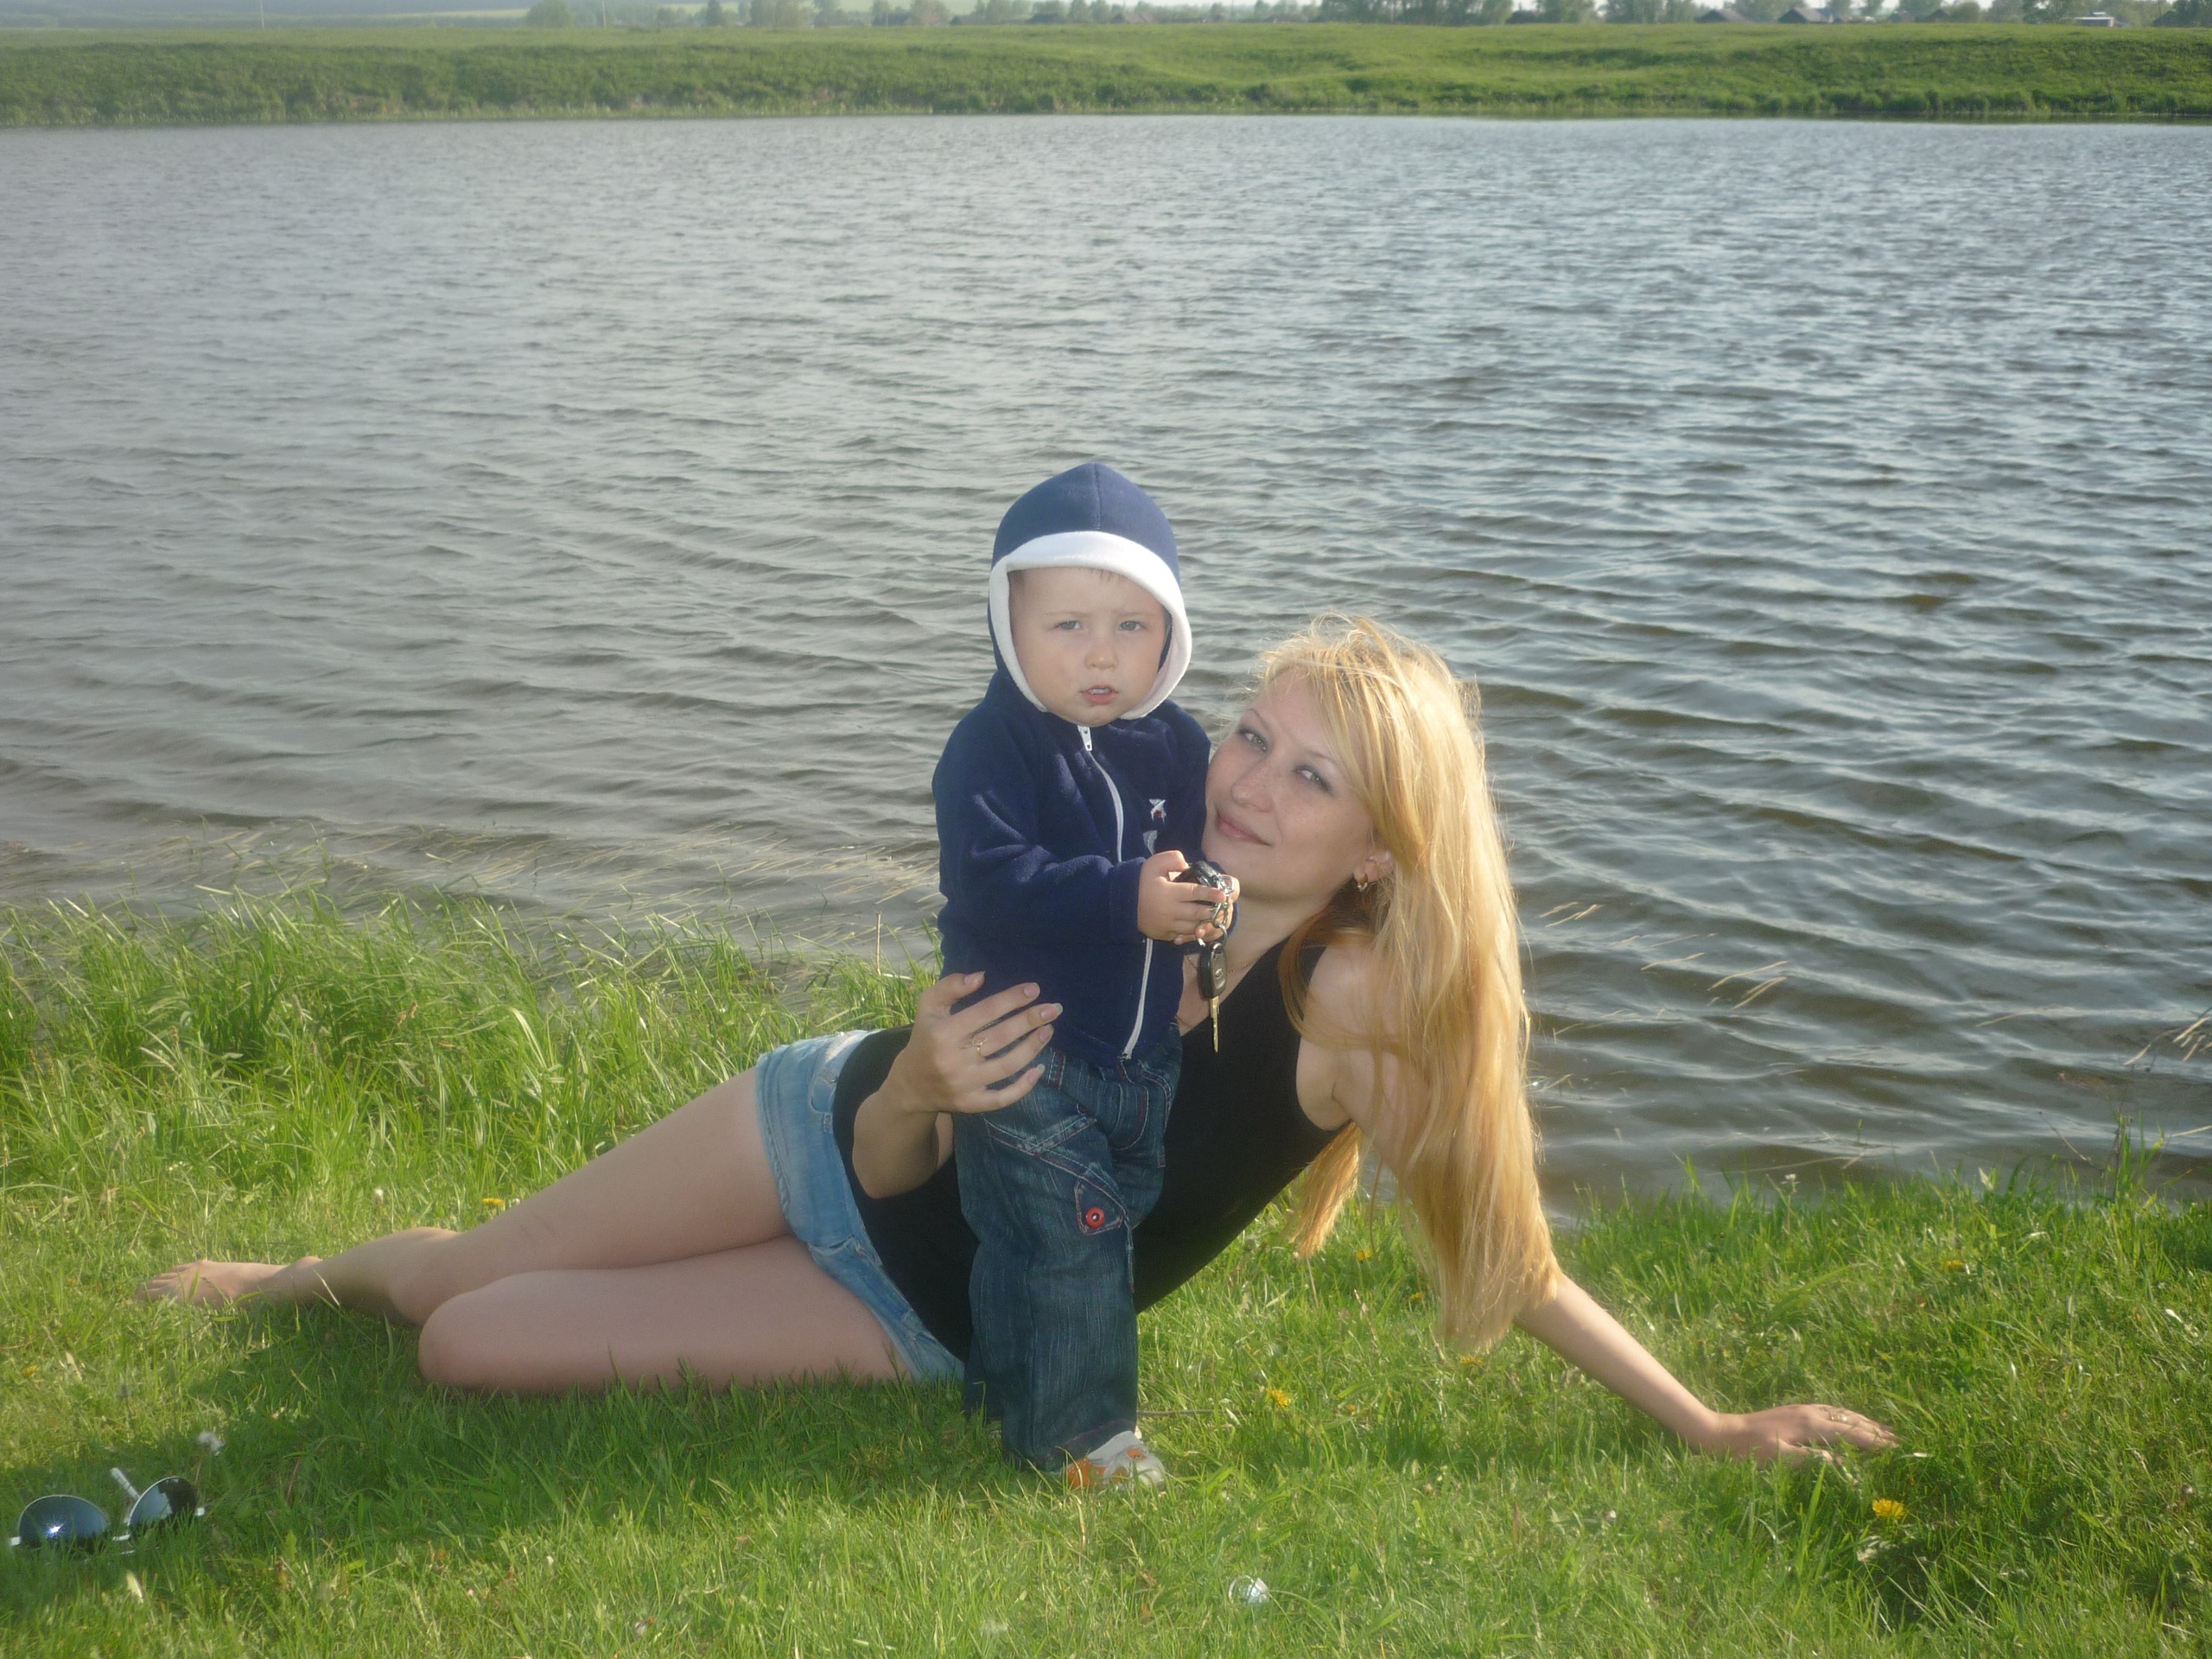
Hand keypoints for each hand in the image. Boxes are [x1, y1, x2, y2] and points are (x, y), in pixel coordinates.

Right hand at [884, 971, 1058, 1117]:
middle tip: (1054, 1009)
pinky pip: (1003, 1098)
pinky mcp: (971, 1104)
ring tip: (1049, 1030)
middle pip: (1001, 1037)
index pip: (985, 1011)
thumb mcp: (928, 1007)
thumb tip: (981, 976)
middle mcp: (954, 1059)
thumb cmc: (926, 1038)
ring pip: (1007, 1066)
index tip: (1034, 989)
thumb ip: (950, 987)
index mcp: (943, 1032)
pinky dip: (1023, 1086)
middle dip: (1030, 1020)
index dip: (1012, 999)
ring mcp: (964, 1084)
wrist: (910, 1085)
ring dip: (1032, 1047)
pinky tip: (1039, 1069)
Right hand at [1136, 850, 1238, 944]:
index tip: (1223, 895)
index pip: (1194, 893)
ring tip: (1216, 918)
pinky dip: (1194, 933)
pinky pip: (1183, 936)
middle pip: (1197, 913)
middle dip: (1212, 911)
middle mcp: (1169, 911)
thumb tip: (1188, 865)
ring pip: (1192, 927)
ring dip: (1205, 923)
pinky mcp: (1164, 934)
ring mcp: (1167, 925)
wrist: (1123, 902)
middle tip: (1223, 908)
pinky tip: (1201, 929)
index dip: (1210, 894)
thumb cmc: (1142, 881)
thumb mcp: (1154, 864)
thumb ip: (1172, 859)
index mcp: (1168, 893)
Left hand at [1695, 1404, 1899, 1463]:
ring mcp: (1801, 1410)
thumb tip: (1842, 1463)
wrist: (1721, 1433)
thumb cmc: (1748, 1452)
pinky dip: (1845, 1415)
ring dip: (1863, 1420)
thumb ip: (1811, 1460)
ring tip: (1882, 1428)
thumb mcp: (1779, 1460)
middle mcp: (1810, 1413)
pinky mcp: (1794, 1412)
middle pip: (1850, 1419)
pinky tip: (1846, 1419)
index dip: (1875, 1441)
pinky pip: (1828, 1410)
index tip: (1898, 1448)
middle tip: (1900, 1439)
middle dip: (1875, 1429)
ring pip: (1841, 1412)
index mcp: (1810, 1425)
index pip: (1851, 1433)